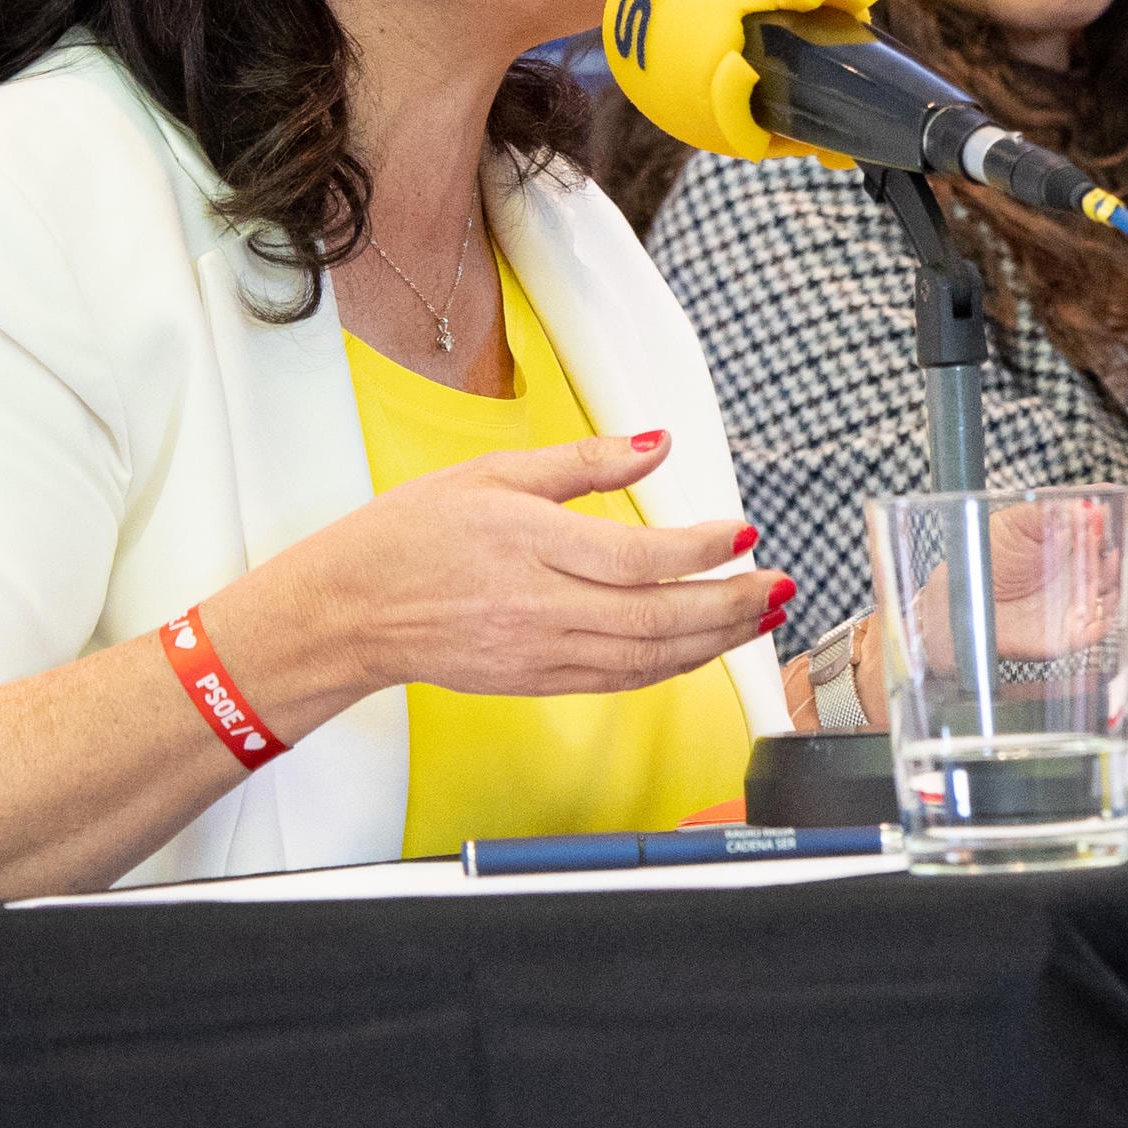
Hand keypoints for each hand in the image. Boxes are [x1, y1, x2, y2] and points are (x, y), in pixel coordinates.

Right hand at [304, 430, 780, 700]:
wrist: (349, 611)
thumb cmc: (411, 536)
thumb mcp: (494, 473)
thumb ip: (585, 464)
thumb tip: (658, 445)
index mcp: (529, 545)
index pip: (638, 558)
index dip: (702, 550)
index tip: (743, 532)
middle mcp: (538, 608)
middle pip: (657, 618)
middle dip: (730, 606)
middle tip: (779, 587)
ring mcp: (538, 654)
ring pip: (647, 659)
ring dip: (714, 642)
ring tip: (759, 617)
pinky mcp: (535, 682)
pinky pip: (619, 680)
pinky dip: (670, 666)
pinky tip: (701, 647)